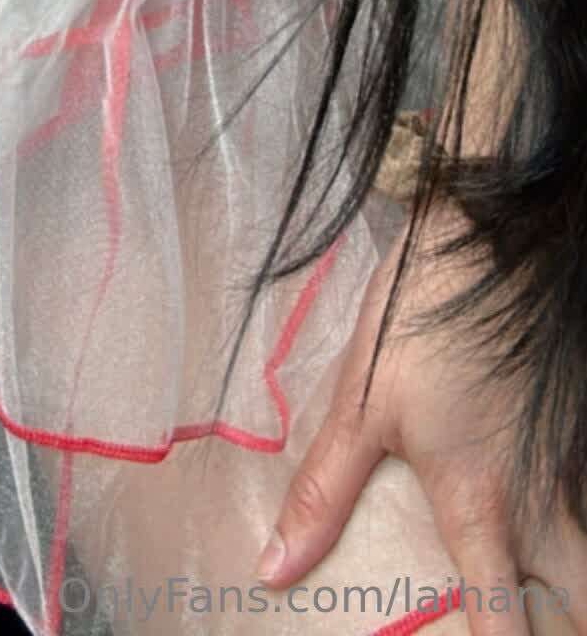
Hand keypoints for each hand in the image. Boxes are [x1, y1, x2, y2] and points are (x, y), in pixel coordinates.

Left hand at [258, 204, 586, 634]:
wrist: (486, 234)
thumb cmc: (417, 317)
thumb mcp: (359, 404)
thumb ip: (323, 493)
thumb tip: (274, 568)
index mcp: (481, 506)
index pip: (503, 621)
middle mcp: (539, 498)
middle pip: (581, 600)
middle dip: (563, 625)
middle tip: (524, 623)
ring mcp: (566, 460)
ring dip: (568, 578)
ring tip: (531, 582)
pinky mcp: (574, 423)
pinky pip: (583, 496)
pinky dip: (568, 522)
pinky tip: (533, 511)